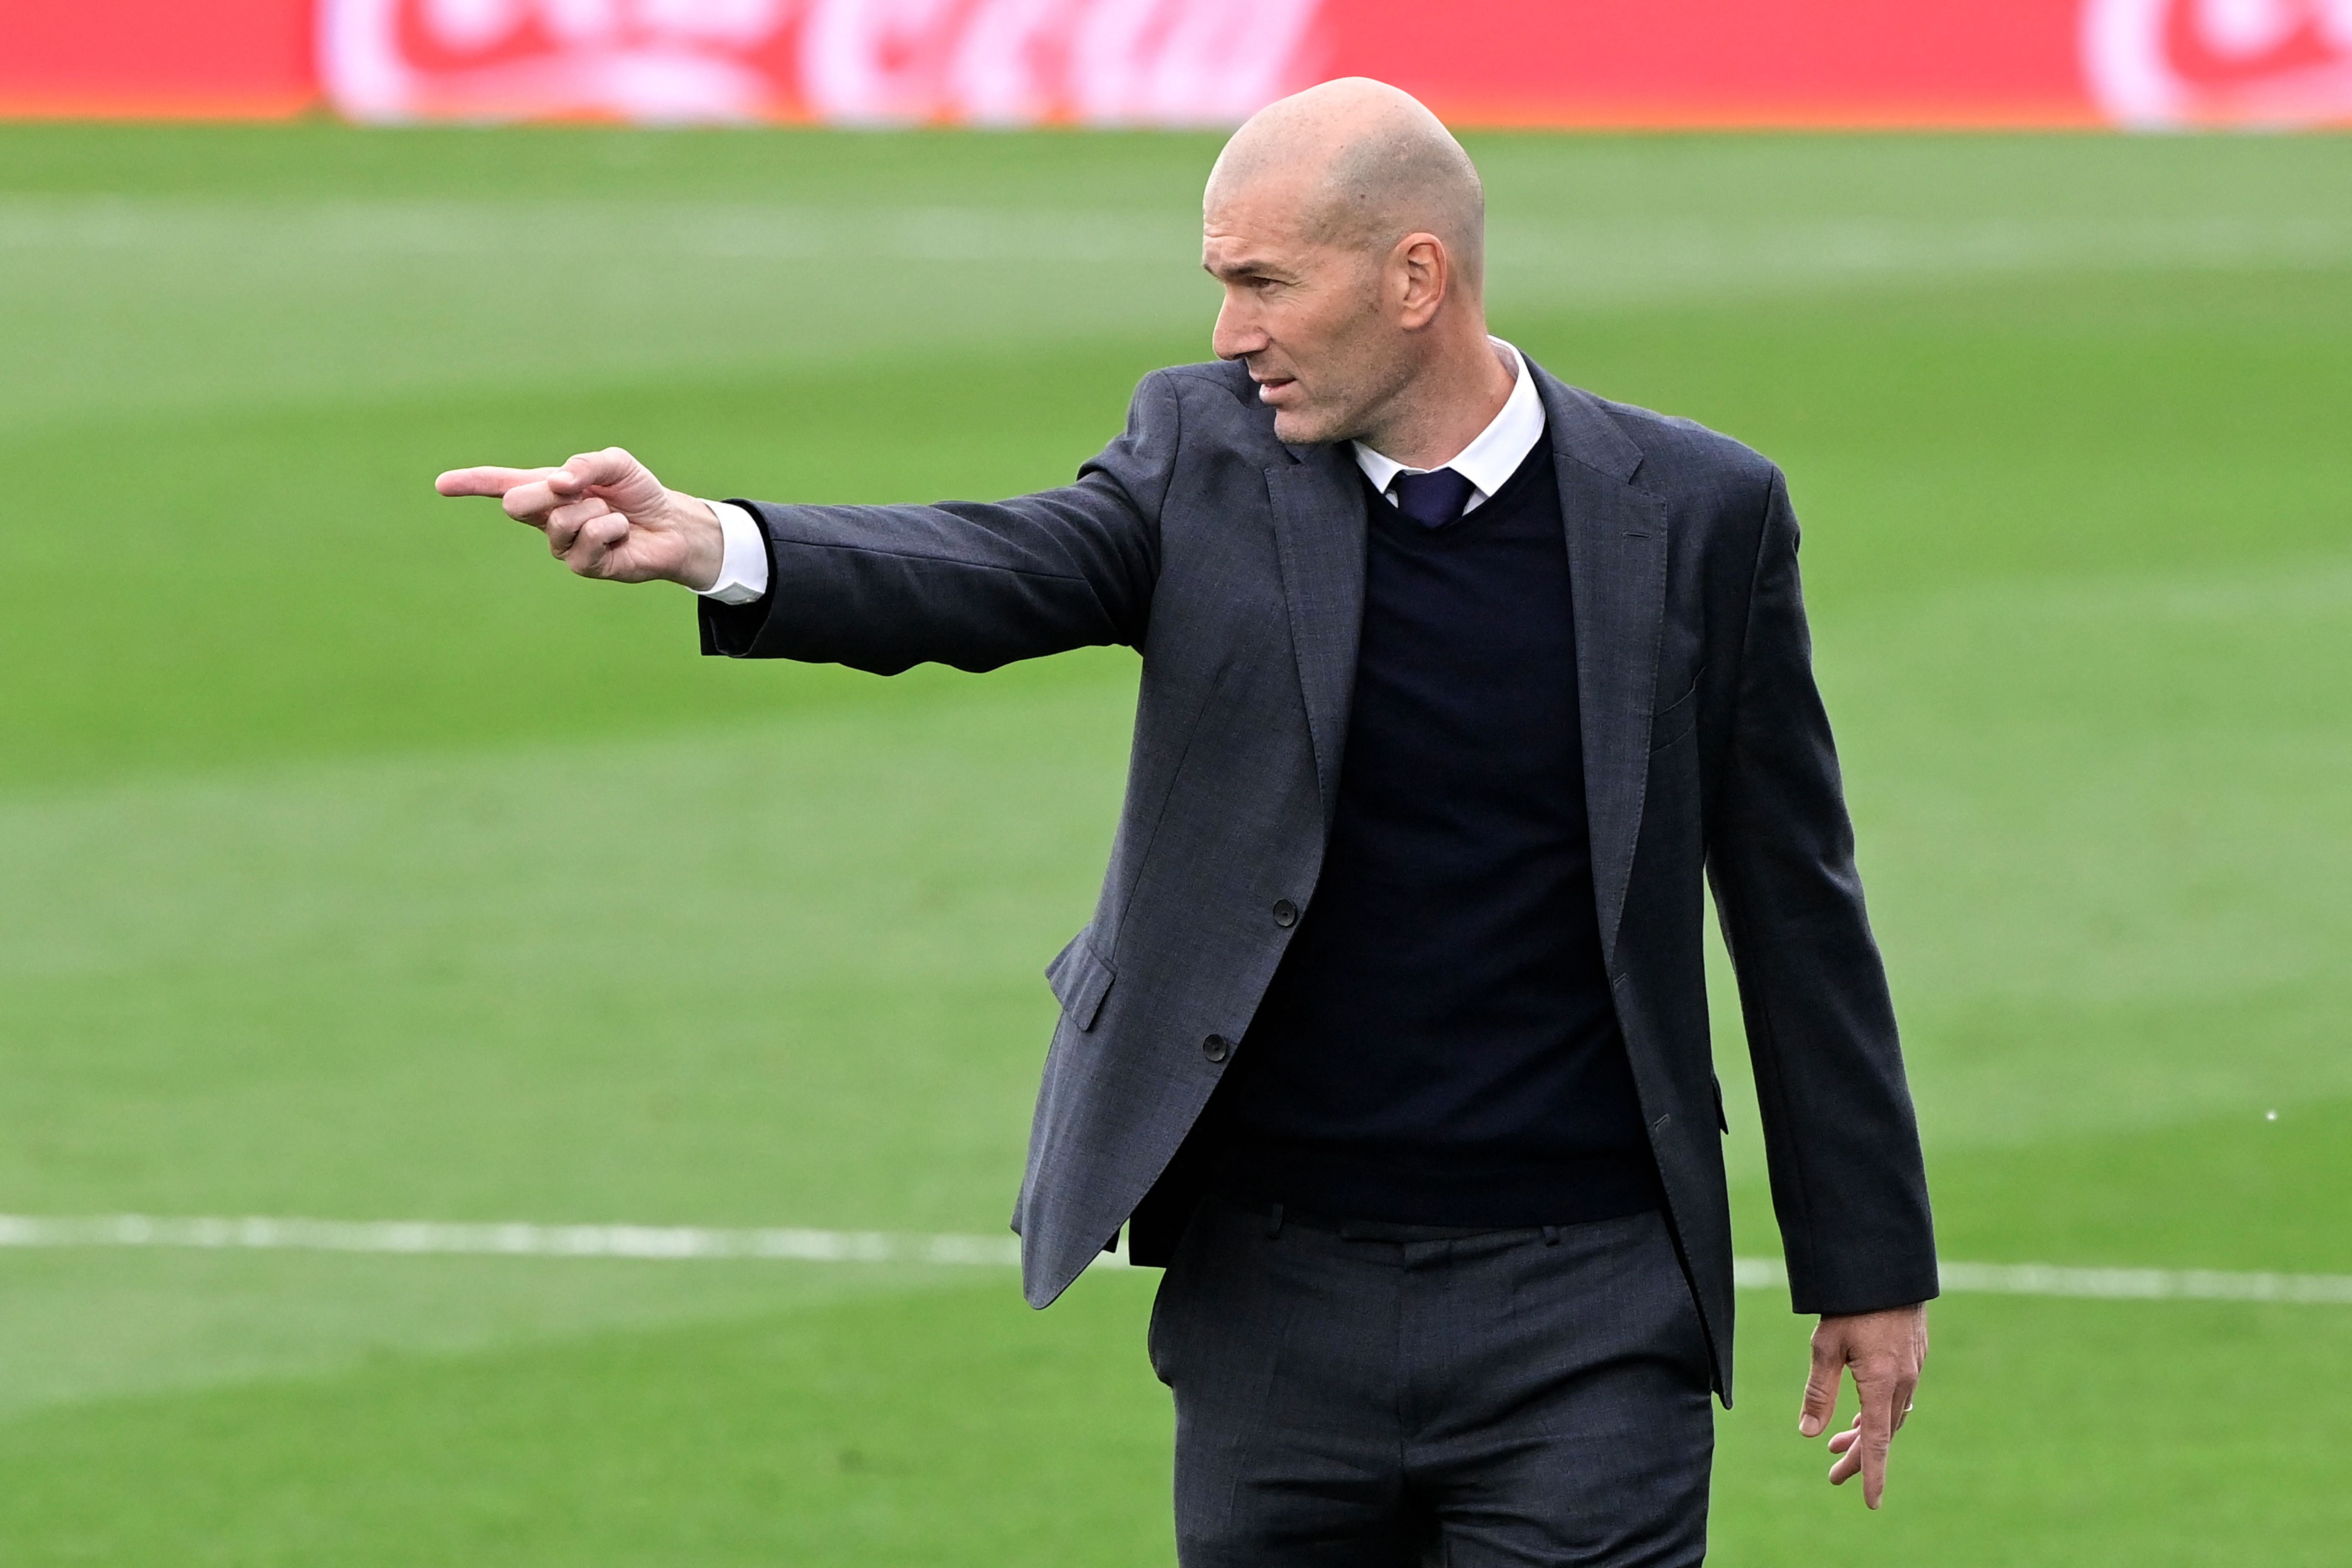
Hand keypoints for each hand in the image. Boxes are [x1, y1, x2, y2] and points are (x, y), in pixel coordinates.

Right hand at [435, 446, 723, 589]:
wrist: (670, 524)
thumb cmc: (637, 492)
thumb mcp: (615, 463)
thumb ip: (586, 464)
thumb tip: (558, 482)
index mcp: (545, 489)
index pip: (500, 484)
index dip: (470, 483)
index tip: (441, 485)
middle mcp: (546, 518)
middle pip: (515, 503)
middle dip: (544, 492)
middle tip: (577, 491)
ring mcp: (562, 545)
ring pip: (560, 520)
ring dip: (595, 509)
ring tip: (612, 513)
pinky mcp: (583, 565)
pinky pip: (589, 537)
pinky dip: (612, 527)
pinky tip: (622, 532)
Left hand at [1799, 1301, 1926, 1508]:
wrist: (1886, 1268)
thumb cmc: (1851, 1305)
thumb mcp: (1826, 1346)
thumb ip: (1818, 1390)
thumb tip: (1808, 1432)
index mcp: (1883, 1384)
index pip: (1876, 1441)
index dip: (1870, 1472)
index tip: (1870, 1502)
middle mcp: (1903, 1381)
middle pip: (1881, 1433)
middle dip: (1858, 1456)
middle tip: (1834, 1476)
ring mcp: (1912, 1369)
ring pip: (1890, 1415)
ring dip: (1864, 1432)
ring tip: (1837, 1445)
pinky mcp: (1913, 1357)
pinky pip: (1897, 1398)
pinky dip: (1878, 1412)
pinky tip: (1862, 1413)